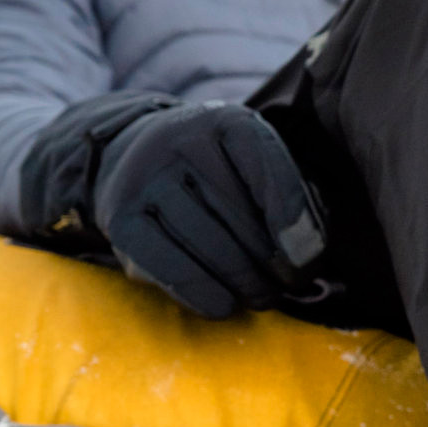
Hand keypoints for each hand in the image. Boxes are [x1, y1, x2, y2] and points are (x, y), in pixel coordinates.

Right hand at [91, 101, 324, 319]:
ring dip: (244, 281)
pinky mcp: (120, 219)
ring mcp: (143, 178)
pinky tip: (224, 305)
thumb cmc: (219, 173)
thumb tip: (303, 254)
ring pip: (208, 242)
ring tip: (264, 296)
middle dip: (274, 261)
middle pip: (239, 212)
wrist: (133, 159)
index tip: (307, 258)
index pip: (265, 163)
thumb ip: (296, 200)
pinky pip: (166, 265)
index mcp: (226, 121)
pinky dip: (201, 292)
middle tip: (292, 285)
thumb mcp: (260, 167)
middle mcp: (180, 141)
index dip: (293, 216)